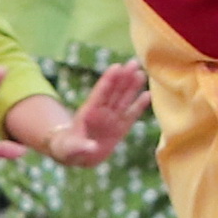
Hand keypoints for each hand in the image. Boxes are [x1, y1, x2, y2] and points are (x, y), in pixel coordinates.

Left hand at [0, 63, 152, 167]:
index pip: (100, 93)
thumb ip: (80, 146)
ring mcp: (112, 118)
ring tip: (141, 73)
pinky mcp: (121, 127)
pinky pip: (132, 114)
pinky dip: (140, 105)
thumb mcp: (70, 148)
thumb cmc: (68, 148)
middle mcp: (102, 111)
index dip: (108, 80)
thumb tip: (92, 147)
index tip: (117, 67)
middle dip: (123, 77)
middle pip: (114, 91)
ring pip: (124, 99)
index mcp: (88, 112)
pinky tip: (148, 95)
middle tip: (133, 62)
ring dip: (132, 86)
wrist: (78, 155)